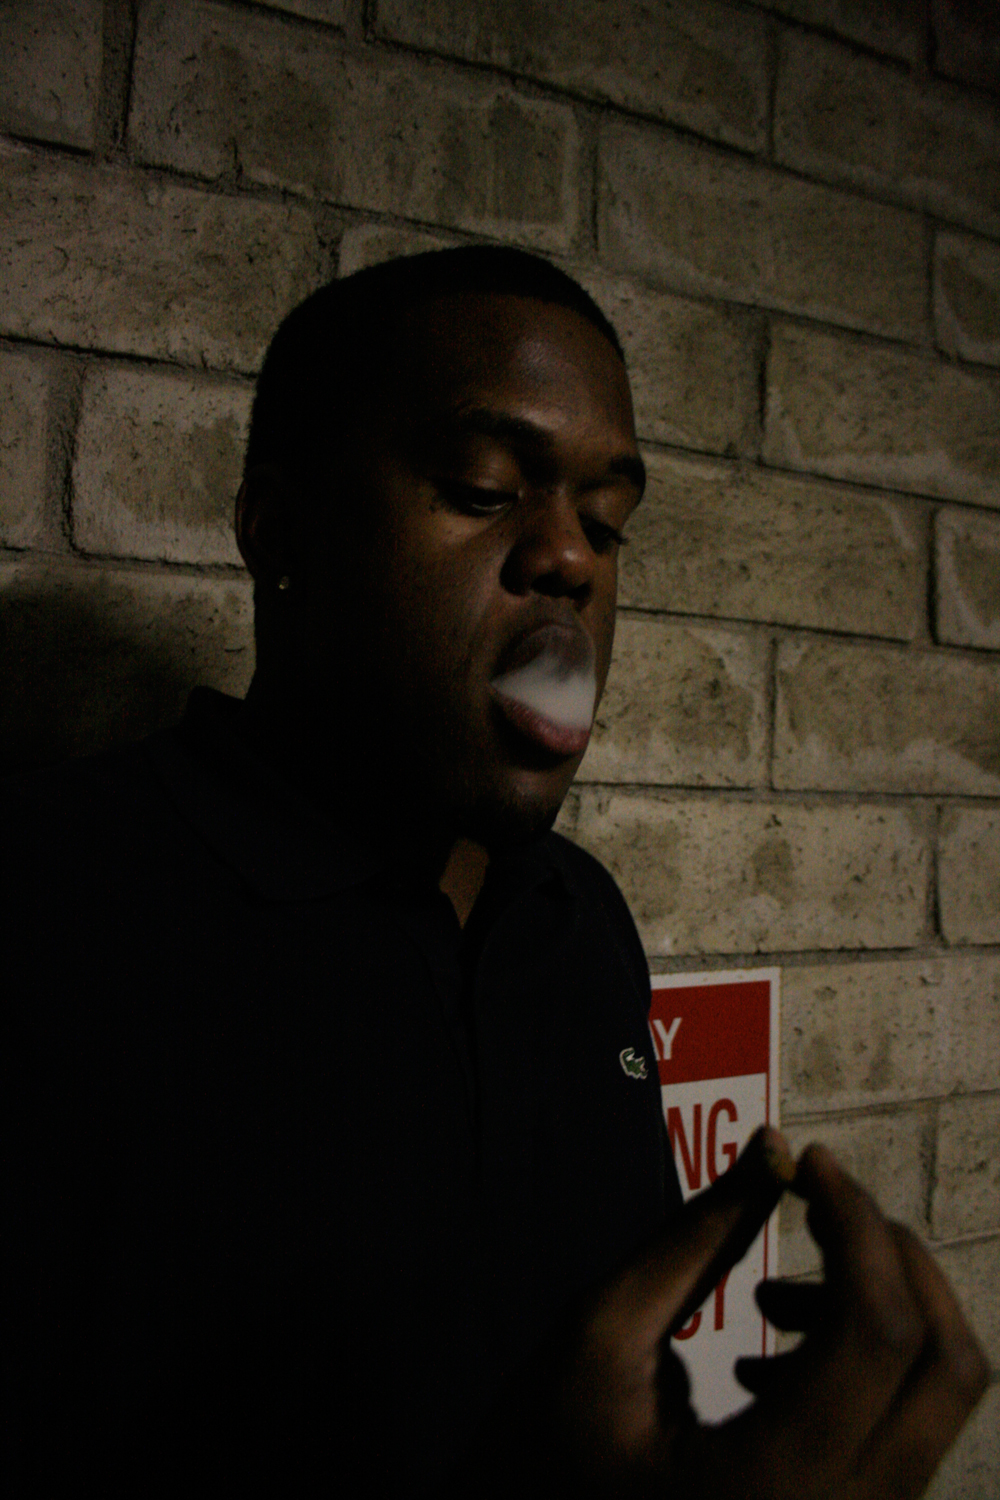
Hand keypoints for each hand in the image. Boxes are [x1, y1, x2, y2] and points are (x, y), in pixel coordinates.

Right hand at [532, 1129, 988, 1498]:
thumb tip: (773, 1148)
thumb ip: (695, 1239)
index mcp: (774, 1486)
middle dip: (893, 1256)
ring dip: (880, 1305)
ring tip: (774, 1294)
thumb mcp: (600, 1336)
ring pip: (940, 1396)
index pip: (876, 1333)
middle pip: (948, 1368)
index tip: (809, 1163)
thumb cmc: (540, 1458)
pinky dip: (869, 1358)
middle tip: (818, 1203)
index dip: (856, 1223)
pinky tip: (776, 1353)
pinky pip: (909, 1427)